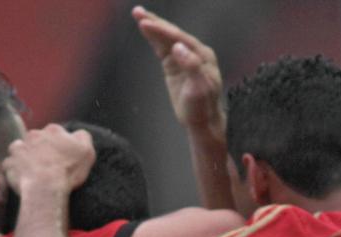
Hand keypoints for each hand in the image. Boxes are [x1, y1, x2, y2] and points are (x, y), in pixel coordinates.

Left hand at [4, 125, 95, 195]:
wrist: (46, 187)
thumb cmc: (68, 170)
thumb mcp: (86, 151)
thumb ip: (83, 137)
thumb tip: (78, 134)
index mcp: (53, 131)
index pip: (55, 132)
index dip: (58, 144)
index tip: (61, 155)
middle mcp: (34, 135)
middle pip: (36, 138)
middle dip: (40, 148)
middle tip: (47, 164)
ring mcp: (19, 148)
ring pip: (20, 148)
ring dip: (24, 156)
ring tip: (31, 169)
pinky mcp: (9, 163)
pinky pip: (10, 164)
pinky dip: (14, 169)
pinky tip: (22, 177)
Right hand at [133, 5, 223, 132]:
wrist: (202, 121)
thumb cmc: (203, 107)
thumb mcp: (199, 89)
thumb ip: (191, 65)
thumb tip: (178, 47)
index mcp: (202, 55)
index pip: (179, 38)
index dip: (162, 30)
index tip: (146, 23)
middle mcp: (194, 52)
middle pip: (172, 33)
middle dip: (155, 22)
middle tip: (137, 12)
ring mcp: (184, 57)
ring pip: (166, 38)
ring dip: (153, 26)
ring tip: (138, 15)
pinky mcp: (174, 65)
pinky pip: (162, 47)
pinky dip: (153, 38)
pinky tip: (146, 29)